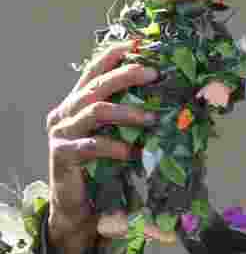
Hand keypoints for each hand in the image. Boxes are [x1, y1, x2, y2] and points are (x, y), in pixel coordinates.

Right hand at [45, 42, 159, 253]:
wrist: (79, 210)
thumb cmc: (103, 171)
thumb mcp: (120, 138)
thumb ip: (135, 119)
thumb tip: (175, 103)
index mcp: (78, 102)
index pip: (94, 69)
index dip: (115, 54)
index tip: (140, 43)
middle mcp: (66, 112)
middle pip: (96, 85)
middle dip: (126, 75)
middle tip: (154, 73)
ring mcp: (61, 133)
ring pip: (95, 111)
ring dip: (127, 112)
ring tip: (154, 118)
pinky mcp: (62, 155)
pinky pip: (90, 146)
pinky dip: (115, 147)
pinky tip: (134, 153)